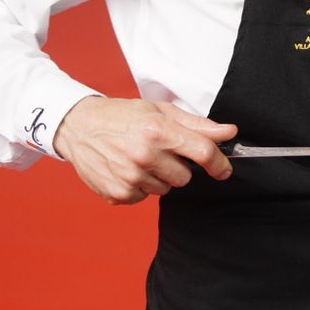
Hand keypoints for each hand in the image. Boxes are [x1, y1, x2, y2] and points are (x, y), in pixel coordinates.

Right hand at [53, 97, 237, 205]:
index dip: (219, 163)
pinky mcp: (117, 194)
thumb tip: (229, 132)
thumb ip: (198, 125)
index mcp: (158, 131)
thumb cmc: (123, 116)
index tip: (224, 169)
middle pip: (185, 176)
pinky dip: (140, 187)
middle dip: (179, 165)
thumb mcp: (161, 111)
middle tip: (161, 151)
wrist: (79, 127)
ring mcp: (129, 177)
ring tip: (141, 158)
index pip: (203, 152)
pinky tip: (127, 169)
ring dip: (159, 177)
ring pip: (166, 189)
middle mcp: (143, 155)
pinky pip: (145, 198)